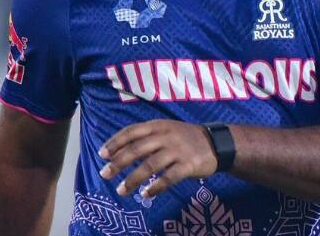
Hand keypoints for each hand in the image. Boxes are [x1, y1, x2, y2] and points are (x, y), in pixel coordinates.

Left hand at [98, 120, 217, 197]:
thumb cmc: (186, 138)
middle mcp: (166, 136)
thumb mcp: (167, 129)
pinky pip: (169, 177)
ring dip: (133, 179)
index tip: (102, 155)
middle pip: (137, 149)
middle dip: (118, 163)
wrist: (217, 144)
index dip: (115, 143)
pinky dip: (155, 187)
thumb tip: (118, 151)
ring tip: (121, 190)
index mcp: (159, 126)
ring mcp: (178, 150)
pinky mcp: (189, 165)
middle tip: (104, 175)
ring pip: (150, 165)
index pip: (132, 131)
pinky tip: (146, 194)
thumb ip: (147, 137)